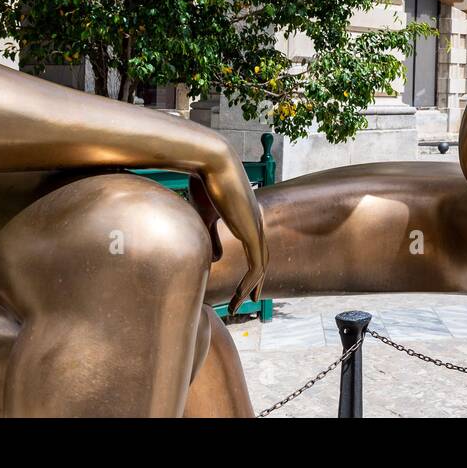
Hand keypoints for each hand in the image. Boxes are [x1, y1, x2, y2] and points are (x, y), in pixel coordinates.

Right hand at [189, 171, 268, 314]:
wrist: (210, 162)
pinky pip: (257, 262)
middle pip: (262, 259)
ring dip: (252, 287)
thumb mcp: (205, 216)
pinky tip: (244, 294)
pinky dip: (251, 281)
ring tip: (241, 305)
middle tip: (248, 301)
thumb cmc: (204, 183)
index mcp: (246, 217)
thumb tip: (216, 259)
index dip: (251, 269)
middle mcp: (255, 222)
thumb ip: (211, 237)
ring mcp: (256, 225)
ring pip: (261, 265)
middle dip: (256, 282)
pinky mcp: (251, 229)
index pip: (255, 249)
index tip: (244, 286)